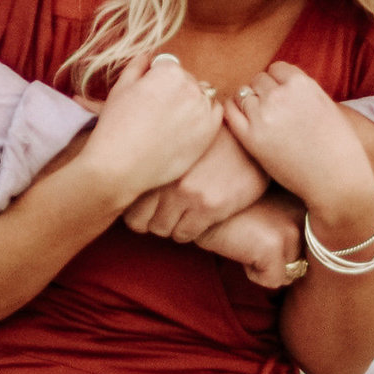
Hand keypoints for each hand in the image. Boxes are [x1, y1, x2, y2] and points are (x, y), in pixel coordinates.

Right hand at [85, 53, 221, 201]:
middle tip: (156, 111)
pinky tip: (188, 126)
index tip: (147, 95)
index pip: (169, 65)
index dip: (156, 79)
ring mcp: (203, 110)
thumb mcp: (121, 87)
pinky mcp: (210, 133)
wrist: (120, 166)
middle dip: (175, 90)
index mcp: (169, 71)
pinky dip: (206, 115)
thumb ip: (138, 65)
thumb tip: (149, 55)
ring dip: (190, 102)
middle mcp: (191, 86)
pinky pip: (216, 113)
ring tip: (170, 121)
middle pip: (187, 80)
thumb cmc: (116, 126)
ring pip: (202, 95)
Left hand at [122, 128, 266, 243]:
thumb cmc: (211, 139)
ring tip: (180, 216)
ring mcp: (187, 193)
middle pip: (139, 220)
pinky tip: (195, 220)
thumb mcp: (176, 141)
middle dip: (149, 221)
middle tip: (162, 215)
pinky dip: (186, 232)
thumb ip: (152, 157)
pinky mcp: (208, 207)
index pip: (126, 201)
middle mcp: (165, 177)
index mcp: (154, 160)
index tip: (144, 209)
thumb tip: (123, 172)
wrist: (250, 142)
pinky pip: (184, 234)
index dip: (134, 210)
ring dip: (169, 226)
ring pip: (161, 229)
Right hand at [196, 192, 308, 289]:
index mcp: (302, 205)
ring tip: (244, 242)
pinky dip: (253, 274)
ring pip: (290, 273)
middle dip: (274, 261)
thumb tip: (298, 267)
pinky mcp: (274, 246)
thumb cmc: (229, 212)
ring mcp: (290, 230)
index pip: (306, 249)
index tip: (257, 231)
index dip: (279, 250)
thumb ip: (287, 227)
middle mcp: (302, 215)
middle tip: (248, 238)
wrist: (201, 204)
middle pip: (300, 262)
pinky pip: (273, 281)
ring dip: (264, 266)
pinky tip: (240, 249)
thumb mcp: (267, 213)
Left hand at [219, 61, 373, 234]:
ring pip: (243, 94)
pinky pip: (230, 111)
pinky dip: (233, 110)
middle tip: (273, 111)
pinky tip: (241, 119)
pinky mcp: (250, 137)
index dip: (278, 82)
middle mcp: (280, 95)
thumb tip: (282, 83)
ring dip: (249, 103)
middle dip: (264, 92)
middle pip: (258, 80)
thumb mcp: (326, 105)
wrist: (335, 179)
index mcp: (301, 83)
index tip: (284, 97)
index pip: (276, 69)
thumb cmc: (337, 145)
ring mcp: (262, 115)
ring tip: (262, 119)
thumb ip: (303, 90)